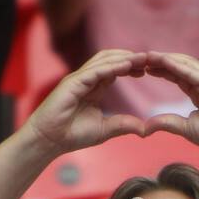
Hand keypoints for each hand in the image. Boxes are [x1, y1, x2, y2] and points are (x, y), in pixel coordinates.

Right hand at [25, 49, 147, 153]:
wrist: (49, 141)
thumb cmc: (72, 135)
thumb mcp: (105, 129)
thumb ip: (123, 125)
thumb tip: (144, 129)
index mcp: (94, 87)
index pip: (115, 70)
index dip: (131, 67)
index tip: (148, 69)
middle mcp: (86, 79)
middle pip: (111, 59)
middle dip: (130, 58)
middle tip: (150, 59)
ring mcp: (78, 79)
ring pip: (104, 60)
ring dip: (124, 58)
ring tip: (142, 58)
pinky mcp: (72, 83)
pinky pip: (95, 71)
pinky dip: (112, 67)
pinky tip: (127, 66)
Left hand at [140, 52, 198, 160]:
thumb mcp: (186, 128)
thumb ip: (168, 123)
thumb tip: (146, 127)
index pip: (177, 74)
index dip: (160, 70)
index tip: (142, 68)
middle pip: (179, 65)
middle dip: (160, 60)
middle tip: (139, 57)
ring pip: (186, 63)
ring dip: (166, 59)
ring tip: (147, 56)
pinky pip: (193, 72)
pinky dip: (177, 65)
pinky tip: (163, 61)